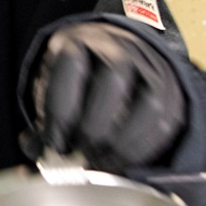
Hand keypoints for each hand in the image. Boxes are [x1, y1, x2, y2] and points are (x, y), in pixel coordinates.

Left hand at [29, 21, 186, 170]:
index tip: (54, 146)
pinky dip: (144, 148)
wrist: (116, 55)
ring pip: (147, 104)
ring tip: (101, 163)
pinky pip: (166, 121)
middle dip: (93, 129)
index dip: (60, 115)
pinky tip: (123, 161)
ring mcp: (150, 66)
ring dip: (122, 143)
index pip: (70, 71)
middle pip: (112, 84)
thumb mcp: (53, 87)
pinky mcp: (170, 88)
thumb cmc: (77, 79)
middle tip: (81, 156)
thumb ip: (44, 120)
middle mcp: (118, 47)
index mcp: (78, 42)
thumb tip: (35, 152)